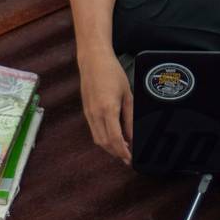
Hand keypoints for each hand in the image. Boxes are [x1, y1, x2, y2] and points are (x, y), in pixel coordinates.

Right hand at [78, 49, 133, 164]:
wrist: (93, 60)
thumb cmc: (112, 73)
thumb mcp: (127, 94)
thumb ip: (130, 118)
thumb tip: (132, 136)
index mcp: (108, 109)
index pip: (115, 139)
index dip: (123, 152)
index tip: (130, 159)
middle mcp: (95, 114)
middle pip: (105, 143)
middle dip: (117, 153)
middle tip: (128, 158)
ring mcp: (89, 113)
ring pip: (98, 139)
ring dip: (109, 148)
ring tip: (122, 149)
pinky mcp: (86, 111)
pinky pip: (94, 131)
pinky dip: (103, 139)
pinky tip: (112, 137)